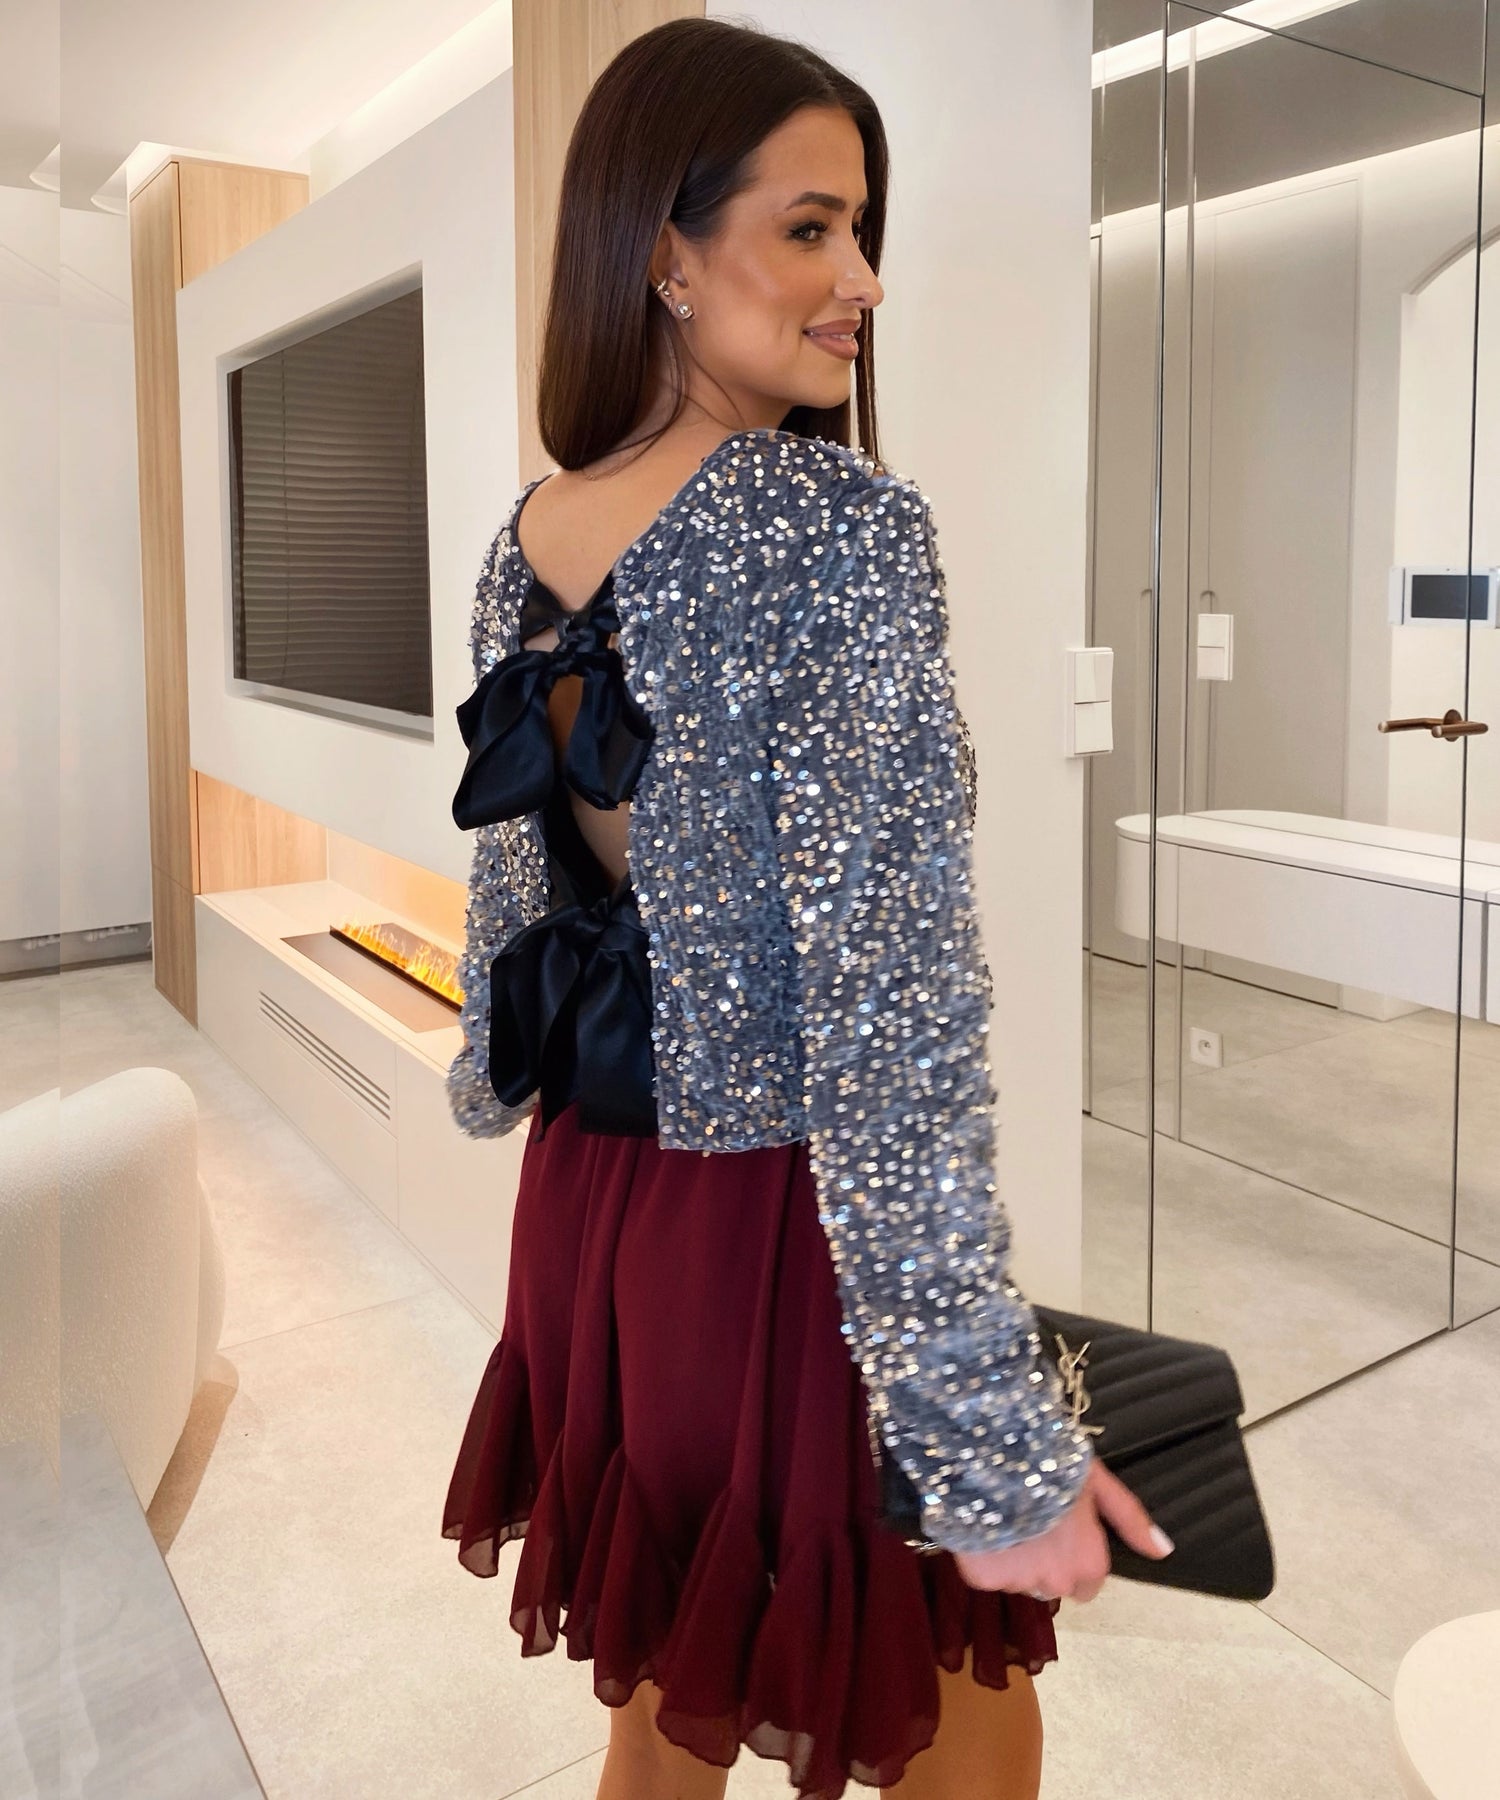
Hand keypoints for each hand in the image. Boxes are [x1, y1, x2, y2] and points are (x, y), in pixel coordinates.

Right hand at [950, 1460, 1172, 1603]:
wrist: (995, 1457)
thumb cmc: (1053, 1464)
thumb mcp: (1098, 1482)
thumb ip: (1129, 1518)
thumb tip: (1163, 1550)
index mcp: (1088, 1563)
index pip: (1087, 1585)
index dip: (1074, 1558)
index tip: (1060, 1533)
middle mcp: (1057, 1582)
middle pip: (1052, 1584)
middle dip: (1043, 1561)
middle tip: (1032, 1520)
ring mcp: (1017, 1582)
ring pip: (1018, 1580)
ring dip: (1013, 1559)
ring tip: (1006, 1517)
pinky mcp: (982, 1578)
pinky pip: (986, 1575)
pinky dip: (985, 1557)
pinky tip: (984, 1524)